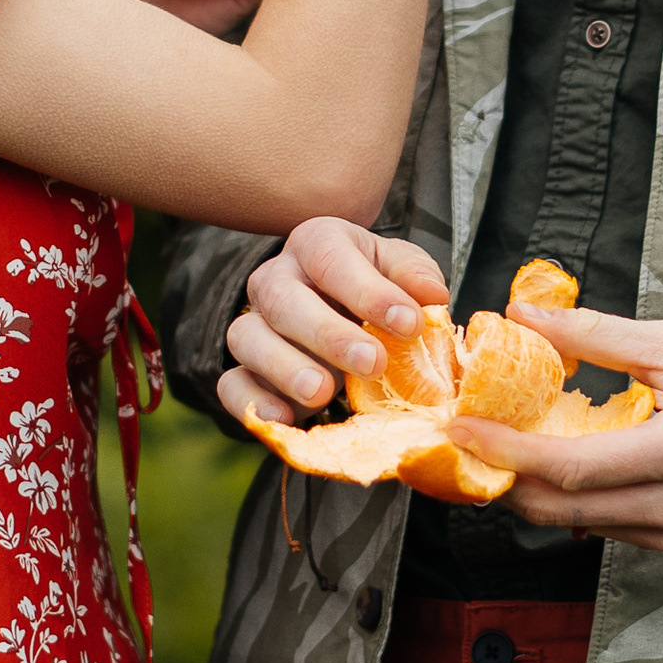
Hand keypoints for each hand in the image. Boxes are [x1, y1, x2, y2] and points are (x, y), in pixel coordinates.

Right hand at [218, 217, 452, 429]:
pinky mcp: (241, 371)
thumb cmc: (376, 290)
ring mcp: (253, 325)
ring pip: (248, 338)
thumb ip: (415, 276)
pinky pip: (231, 384)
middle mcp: (275, 279)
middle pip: (283, 299)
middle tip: (372, 363)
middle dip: (329, 334)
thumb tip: (432, 296)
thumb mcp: (401, 272)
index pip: (331, 257)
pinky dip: (252, 402)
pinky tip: (284, 418)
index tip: (410, 323)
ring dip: (284, 367)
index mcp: (316, 244)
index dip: (369, 291)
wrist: (343, 318)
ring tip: (322, 392)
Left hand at [456, 301, 662, 552]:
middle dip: (501, 475)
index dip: (505, 449)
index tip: (458, 427)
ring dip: (528, 489)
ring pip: (574, 523)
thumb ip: (597, 336)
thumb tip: (525, 317)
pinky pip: (601, 526)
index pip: (568, 466)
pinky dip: (566, 498)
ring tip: (499, 444)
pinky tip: (551, 462)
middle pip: (558, 508)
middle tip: (464, 437)